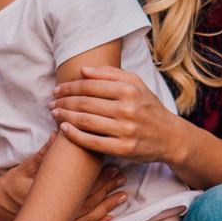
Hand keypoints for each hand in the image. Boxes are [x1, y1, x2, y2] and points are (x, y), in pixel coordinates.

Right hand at [0, 133, 125, 220]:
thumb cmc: (12, 184)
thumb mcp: (25, 167)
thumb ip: (43, 155)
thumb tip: (57, 136)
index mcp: (51, 196)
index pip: (81, 186)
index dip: (100, 177)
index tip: (113, 166)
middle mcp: (57, 213)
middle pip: (89, 201)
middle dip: (108, 189)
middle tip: (122, 178)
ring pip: (89, 216)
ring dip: (107, 205)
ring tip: (123, 196)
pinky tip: (109, 216)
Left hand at [51, 66, 188, 164]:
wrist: (170, 136)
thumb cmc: (149, 107)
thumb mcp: (136, 84)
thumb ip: (110, 74)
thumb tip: (84, 71)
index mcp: (129, 90)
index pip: (90, 86)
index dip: (69, 87)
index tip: (57, 89)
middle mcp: (127, 109)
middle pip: (84, 103)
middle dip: (63, 102)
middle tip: (51, 102)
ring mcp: (125, 130)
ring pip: (85, 121)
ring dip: (65, 116)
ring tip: (54, 114)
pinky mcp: (123, 149)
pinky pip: (92, 142)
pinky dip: (75, 135)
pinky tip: (64, 129)